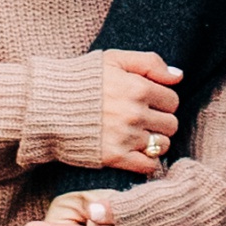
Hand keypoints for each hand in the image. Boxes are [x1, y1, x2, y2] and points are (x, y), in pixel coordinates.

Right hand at [88, 51, 182, 174]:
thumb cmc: (81, 79)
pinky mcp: (115, 157)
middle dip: (161, 121)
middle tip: (145, 119)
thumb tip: (178, 76)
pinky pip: (148, 166)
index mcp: (138, 88)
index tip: (149, 102)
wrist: (47, 105)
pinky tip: (135, 152)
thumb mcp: (114, 59)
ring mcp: (126, 137)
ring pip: (162, 145)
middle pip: (171, 124)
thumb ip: (149, 62)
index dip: (162, 101)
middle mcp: (135, 114)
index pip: (172, 100)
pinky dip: (147, 161)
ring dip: (155, 141)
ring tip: (139, 135)